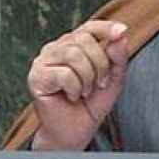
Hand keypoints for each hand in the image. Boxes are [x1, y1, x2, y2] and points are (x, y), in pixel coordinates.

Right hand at [27, 20, 128, 149]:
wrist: (76, 131)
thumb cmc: (91, 104)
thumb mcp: (113, 79)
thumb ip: (118, 57)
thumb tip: (120, 37)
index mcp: (74, 45)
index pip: (89, 27)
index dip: (106, 28)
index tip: (122, 31)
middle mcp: (56, 48)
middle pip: (84, 40)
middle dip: (100, 64)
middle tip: (100, 83)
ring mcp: (43, 61)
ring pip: (74, 55)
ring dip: (88, 77)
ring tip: (85, 91)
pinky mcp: (36, 77)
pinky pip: (64, 74)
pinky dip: (75, 88)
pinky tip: (72, 96)